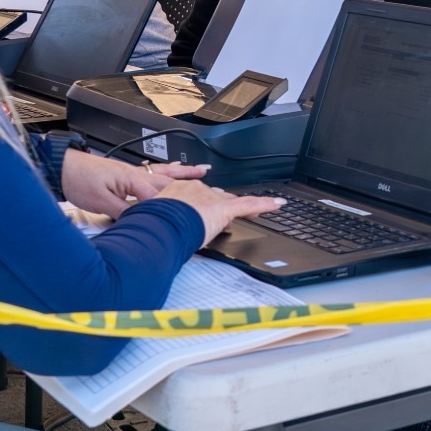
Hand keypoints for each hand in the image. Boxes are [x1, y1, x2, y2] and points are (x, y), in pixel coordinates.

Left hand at [60, 151, 209, 217]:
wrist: (63, 167)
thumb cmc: (78, 180)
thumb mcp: (101, 202)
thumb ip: (125, 211)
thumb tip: (143, 220)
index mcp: (133, 180)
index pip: (162, 197)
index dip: (179, 206)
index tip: (195, 212)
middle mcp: (137, 174)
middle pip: (171, 181)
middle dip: (192, 183)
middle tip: (211, 183)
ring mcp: (133, 172)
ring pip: (165, 173)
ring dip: (185, 173)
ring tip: (202, 171)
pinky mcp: (127, 173)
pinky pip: (153, 171)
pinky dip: (167, 169)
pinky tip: (173, 169)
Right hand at [152, 180, 284, 245]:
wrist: (159, 225)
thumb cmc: (152, 227)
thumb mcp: (155, 224)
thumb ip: (161, 226)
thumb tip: (157, 240)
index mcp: (178, 191)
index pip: (196, 195)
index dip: (204, 203)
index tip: (204, 208)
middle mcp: (196, 190)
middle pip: (217, 197)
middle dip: (224, 205)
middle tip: (230, 213)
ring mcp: (211, 198)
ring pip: (234, 201)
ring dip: (248, 206)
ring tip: (260, 209)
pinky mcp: (225, 208)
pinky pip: (250, 204)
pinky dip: (265, 204)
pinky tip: (278, 204)